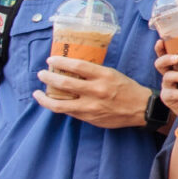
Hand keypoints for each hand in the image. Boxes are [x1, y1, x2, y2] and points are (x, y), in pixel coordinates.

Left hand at [37, 55, 152, 128]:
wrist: (140, 109)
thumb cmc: (126, 88)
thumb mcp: (112, 74)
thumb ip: (93, 73)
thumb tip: (71, 69)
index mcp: (103, 76)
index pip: (77, 66)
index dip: (60, 62)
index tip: (51, 60)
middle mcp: (96, 91)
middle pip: (64, 83)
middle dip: (48, 77)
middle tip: (41, 74)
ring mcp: (91, 106)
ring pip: (60, 104)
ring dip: (44, 98)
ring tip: (37, 92)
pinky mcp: (89, 118)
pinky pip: (68, 112)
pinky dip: (56, 106)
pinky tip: (51, 103)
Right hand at [151, 43, 177, 127]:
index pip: (166, 53)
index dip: (161, 47)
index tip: (161, 40)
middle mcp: (171, 74)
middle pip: (160, 63)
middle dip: (165, 58)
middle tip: (177, 57)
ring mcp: (168, 87)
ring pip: (166, 78)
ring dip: (177, 76)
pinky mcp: (169, 99)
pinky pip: (172, 94)